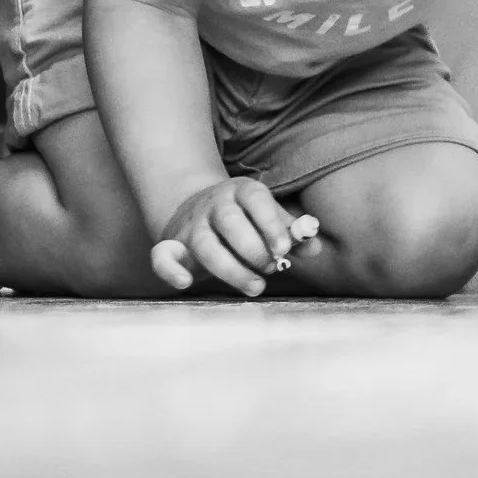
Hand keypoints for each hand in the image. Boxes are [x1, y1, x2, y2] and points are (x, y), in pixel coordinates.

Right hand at [147, 178, 318, 296]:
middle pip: (231, 223)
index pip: (256, 199)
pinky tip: (185, 283)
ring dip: (231, 269)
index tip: (284, 249)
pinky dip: (169, 270)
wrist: (192, 209)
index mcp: (242, 191)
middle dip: (253, 249)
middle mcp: (214, 205)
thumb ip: (291, 232)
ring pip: (206, 245)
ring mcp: (191, 226)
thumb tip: (315, 246)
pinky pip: (161, 256)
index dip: (271, 223)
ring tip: (256, 286)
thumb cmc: (243, 221)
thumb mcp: (266, 218)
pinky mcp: (171, 246)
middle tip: (272, 268)